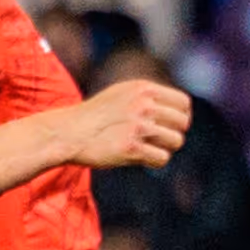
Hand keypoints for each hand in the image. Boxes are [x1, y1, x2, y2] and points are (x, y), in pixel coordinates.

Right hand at [50, 78, 191, 172]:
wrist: (66, 133)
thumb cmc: (95, 116)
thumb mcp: (121, 94)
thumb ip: (148, 97)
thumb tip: (181, 110)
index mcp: (143, 89)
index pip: (183, 103)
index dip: (181, 116)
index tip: (169, 126)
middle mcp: (144, 104)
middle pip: (183, 123)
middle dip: (173, 133)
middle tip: (156, 140)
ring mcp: (138, 126)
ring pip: (176, 141)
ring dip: (164, 148)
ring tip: (147, 148)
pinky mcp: (131, 148)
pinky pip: (162, 158)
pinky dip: (154, 161)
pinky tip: (141, 158)